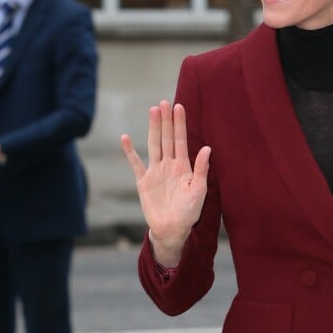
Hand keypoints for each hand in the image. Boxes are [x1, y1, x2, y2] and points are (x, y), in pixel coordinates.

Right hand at [120, 101, 210, 266]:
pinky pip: (136, 163)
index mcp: (183, 165)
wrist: (172, 229)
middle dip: (166, 120)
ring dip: (153, 128)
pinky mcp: (143, 181)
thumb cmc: (189, 212)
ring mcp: (155, 171)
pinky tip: (125, 138)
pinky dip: (130, 151)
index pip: (181, 139)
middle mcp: (169, 164)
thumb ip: (201, 169)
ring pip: (153, 144)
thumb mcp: (199, 190)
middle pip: (166, 137)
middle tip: (164, 102)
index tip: (178, 106)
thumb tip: (208, 148)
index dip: (180, 123)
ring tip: (152, 110)